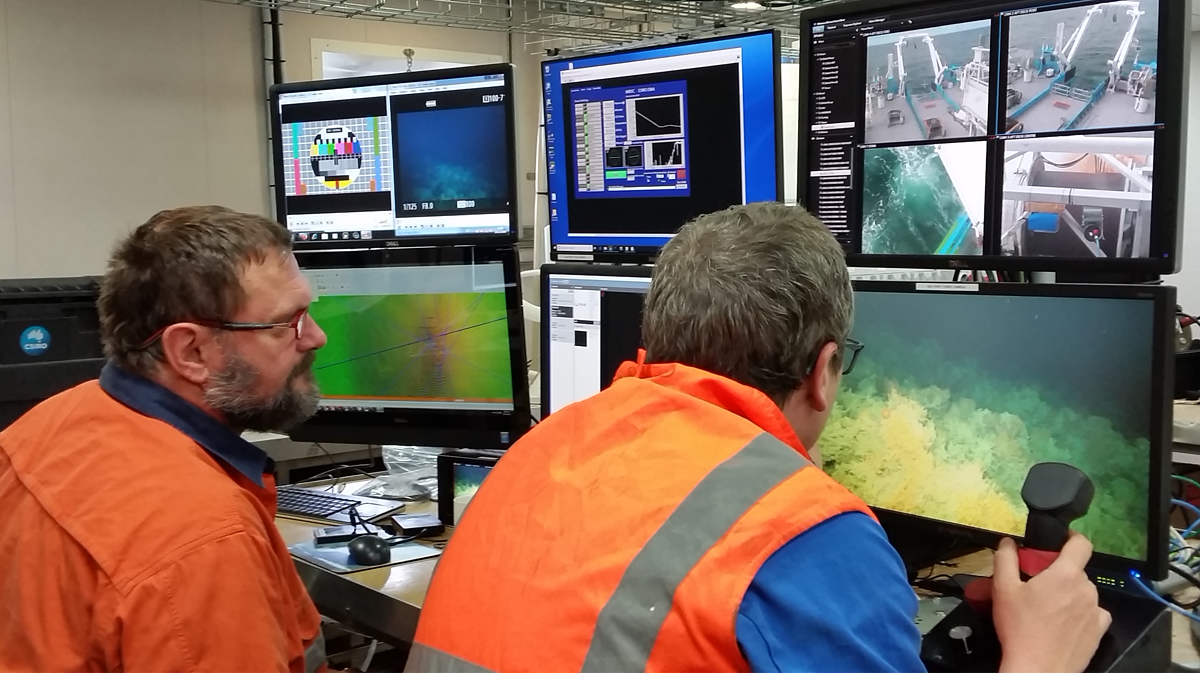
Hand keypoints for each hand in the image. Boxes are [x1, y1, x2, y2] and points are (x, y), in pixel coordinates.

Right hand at [992, 533, 1110, 672]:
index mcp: (1065, 574)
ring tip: (1048, 608)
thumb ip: (1005, 559)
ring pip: (1084, 591)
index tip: (1058, 542)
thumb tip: (1008, 543)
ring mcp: (1096, 611)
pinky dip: (1081, 612)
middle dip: (1059, 573)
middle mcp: (1086, 589)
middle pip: (1076, 570)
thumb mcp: (1002, 589)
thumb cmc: (1020, 628)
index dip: (1071, 538)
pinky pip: (1093, 612)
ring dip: (1069, 593)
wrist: (1038, 669)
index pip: (1081, 544)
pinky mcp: (1099, 631)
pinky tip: (1065, 622)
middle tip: (1038, 585)